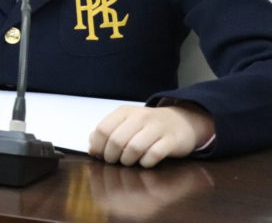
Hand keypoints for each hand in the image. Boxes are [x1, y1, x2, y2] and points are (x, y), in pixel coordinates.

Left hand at [88, 104, 214, 167]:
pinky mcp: (171, 140)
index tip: (98, 155)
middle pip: (116, 140)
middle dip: (111, 156)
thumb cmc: (148, 126)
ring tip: (128, 162)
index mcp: (125, 112)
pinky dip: (145, 162)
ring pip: (133, 148)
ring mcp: (157, 128)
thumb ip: (108, 132)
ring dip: (127, 160)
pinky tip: (144, 162)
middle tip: (114, 161)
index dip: (98, 145)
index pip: (103, 129)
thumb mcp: (126, 123)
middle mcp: (140, 117)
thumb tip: (92, 148)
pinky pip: (153, 154)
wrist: (181, 121)